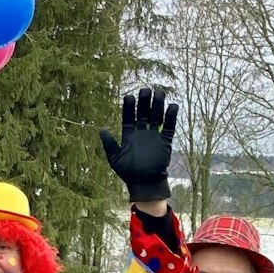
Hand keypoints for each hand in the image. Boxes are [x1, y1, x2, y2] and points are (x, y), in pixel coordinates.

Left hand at [99, 86, 177, 203]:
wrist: (144, 183)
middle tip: (145, 90)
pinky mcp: (165, 142)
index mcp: (129, 135)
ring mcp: (154, 136)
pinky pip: (169, 127)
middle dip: (144, 102)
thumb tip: (101, 130)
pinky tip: (172, 107)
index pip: (128, 117)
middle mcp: (142, 133)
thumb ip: (109, 144)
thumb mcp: (115, 158)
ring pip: (156, 117)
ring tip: (159, 93)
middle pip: (143, 114)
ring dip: (158, 105)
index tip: (128, 96)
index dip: (128, 107)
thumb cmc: (128, 172)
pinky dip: (171, 117)